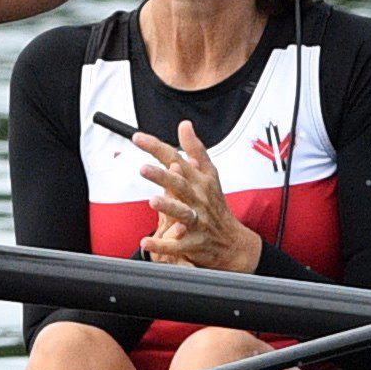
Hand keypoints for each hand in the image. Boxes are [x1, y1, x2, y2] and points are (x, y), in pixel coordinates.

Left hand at [134, 122, 260, 273]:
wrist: (233, 243)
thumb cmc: (216, 205)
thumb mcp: (209, 175)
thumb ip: (195, 149)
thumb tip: (184, 125)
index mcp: (199, 181)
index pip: (176, 159)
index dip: (156, 148)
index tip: (137, 138)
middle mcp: (198, 198)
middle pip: (180, 184)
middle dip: (163, 176)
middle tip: (144, 169)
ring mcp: (197, 220)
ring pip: (182, 213)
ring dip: (168, 206)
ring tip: (153, 201)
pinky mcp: (194, 242)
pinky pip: (177, 244)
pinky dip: (162, 244)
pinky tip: (146, 241)